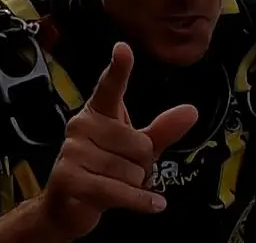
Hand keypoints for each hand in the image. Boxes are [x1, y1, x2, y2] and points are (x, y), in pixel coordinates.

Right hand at [39, 42, 198, 239]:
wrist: (65, 207)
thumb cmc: (102, 170)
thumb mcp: (136, 149)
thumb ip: (162, 130)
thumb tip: (191, 111)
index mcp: (97, 113)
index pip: (110, 88)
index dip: (119, 68)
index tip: (123, 49)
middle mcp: (81, 126)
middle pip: (139, 144)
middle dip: (142, 167)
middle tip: (124, 172)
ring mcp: (73, 152)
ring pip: (132, 171)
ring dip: (135, 187)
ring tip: (115, 186)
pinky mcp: (71, 179)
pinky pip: (121, 191)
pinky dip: (141, 201)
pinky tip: (153, 204)